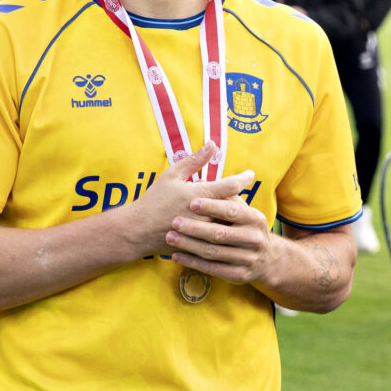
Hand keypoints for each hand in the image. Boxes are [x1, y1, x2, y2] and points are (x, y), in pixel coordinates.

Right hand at [125, 143, 255, 257]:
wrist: (139, 230)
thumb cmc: (154, 200)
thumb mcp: (172, 175)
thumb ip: (195, 160)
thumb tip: (212, 144)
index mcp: (200, 195)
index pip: (232, 185)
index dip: (244, 178)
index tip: (251, 174)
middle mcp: (206, 215)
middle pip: (236, 206)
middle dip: (239, 199)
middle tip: (237, 193)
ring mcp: (205, 233)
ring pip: (231, 224)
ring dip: (233, 216)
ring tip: (229, 209)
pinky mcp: (201, 245)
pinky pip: (221, 239)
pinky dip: (224, 230)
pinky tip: (220, 226)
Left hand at [163, 186, 273, 284]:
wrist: (266, 259)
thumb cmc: (244, 226)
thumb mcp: (241, 210)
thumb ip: (224, 196)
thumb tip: (200, 180)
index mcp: (255, 219)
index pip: (231, 211)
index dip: (211, 206)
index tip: (191, 202)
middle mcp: (254, 239)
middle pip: (220, 234)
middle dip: (195, 228)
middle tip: (174, 222)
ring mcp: (247, 259)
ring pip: (213, 252)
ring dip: (189, 245)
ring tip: (170, 237)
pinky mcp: (239, 275)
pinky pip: (212, 269)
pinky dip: (192, 262)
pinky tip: (176, 256)